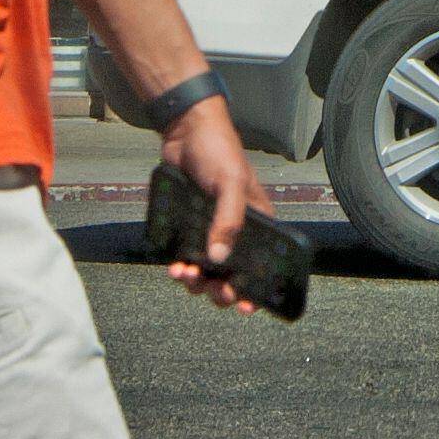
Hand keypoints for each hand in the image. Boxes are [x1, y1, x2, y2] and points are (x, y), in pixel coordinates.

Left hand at [156, 96, 271, 313]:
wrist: (185, 131)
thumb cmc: (218, 151)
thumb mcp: (229, 183)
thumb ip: (228, 220)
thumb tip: (218, 260)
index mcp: (257, 221)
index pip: (264, 263)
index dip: (258, 288)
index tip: (246, 306)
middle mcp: (236, 230)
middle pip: (234, 274)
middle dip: (222, 289)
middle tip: (212, 289)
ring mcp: (211, 231)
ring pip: (208, 272)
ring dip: (198, 282)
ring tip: (185, 274)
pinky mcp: (190, 228)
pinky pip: (188, 259)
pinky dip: (182, 268)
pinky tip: (175, 267)